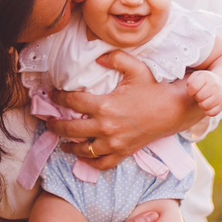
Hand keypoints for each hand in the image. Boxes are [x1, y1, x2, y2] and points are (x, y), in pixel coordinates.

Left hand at [48, 51, 203, 170]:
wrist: (174, 110)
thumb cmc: (154, 89)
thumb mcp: (135, 68)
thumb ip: (114, 58)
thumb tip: (98, 58)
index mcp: (105, 105)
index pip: (72, 103)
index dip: (58, 98)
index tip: (51, 95)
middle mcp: (106, 127)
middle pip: (70, 130)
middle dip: (55, 125)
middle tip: (48, 121)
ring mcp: (114, 143)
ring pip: (82, 149)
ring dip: (68, 146)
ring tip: (61, 141)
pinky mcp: (123, 152)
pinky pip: (101, 164)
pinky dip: (89, 163)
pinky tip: (82, 158)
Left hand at [185, 70, 221, 117]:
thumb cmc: (205, 81)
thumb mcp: (197, 75)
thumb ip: (190, 80)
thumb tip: (189, 87)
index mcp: (206, 77)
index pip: (193, 87)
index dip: (189, 91)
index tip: (192, 91)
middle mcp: (214, 85)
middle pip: (198, 97)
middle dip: (196, 97)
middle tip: (200, 95)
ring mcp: (220, 95)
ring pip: (204, 106)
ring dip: (201, 104)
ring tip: (203, 100)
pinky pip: (211, 113)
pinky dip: (207, 112)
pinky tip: (207, 106)